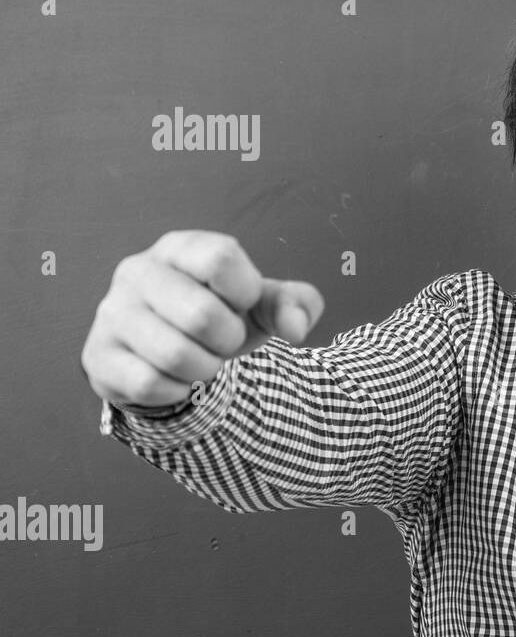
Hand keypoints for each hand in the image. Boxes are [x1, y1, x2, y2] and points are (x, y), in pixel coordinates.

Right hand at [81, 230, 324, 407]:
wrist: (163, 352)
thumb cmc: (218, 315)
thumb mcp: (260, 304)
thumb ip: (294, 303)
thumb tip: (296, 328)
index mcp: (180, 247)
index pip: (220, 258)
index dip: (245, 291)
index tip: (242, 302)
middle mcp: (137, 271)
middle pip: (202, 314)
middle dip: (228, 339)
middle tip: (222, 340)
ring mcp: (111, 313)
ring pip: (176, 356)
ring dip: (205, 368)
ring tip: (200, 358)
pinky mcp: (98, 356)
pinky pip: (151, 384)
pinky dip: (179, 390)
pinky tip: (175, 378)